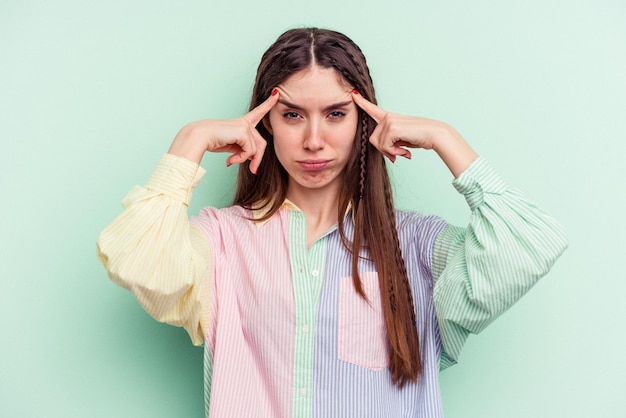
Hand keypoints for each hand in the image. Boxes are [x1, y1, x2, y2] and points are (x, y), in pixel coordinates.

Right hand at [169, 91, 278, 172]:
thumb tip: (253, 162)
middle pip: (261, 144)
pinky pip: (249, 151)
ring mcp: (245, 126)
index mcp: (242, 123)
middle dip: (258, 159)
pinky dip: (240, 159)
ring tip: (232, 161)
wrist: (200, 137)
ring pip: (256, 150)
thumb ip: (244, 150)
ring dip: (245, 160)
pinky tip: (229, 159)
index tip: (276, 93)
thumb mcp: (233, 146)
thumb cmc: (213, 141)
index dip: (268, 104)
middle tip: (252, 170)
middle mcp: (245, 123)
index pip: (258, 113)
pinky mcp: (243, 131)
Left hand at [351, 90, 477, 176]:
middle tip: (398, 154)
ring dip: (390, 152)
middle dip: (384, 150)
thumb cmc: (421, 138)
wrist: (435, 135)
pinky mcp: (391, 127)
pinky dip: (394, 153)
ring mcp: (389, 121)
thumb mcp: (401, 141)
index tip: (353, 93)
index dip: (362, 103)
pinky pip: (385, 147)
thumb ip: (391, 144)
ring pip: (378, 144)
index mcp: (390, 117)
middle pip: (373, 139)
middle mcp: (388, 117)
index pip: (373, 109)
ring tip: (403, 151)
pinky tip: (405, 151)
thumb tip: (389, 157)